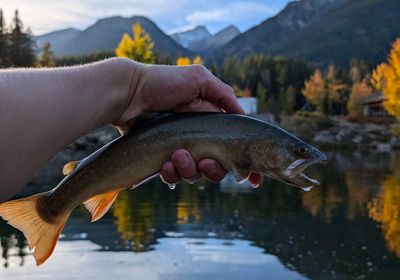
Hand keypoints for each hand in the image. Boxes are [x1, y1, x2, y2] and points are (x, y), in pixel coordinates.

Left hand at [115, 63, 262, 184]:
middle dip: (214, 169)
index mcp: (212, 124)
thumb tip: (243, 116)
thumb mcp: (199, 79)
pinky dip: (172, 174)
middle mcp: (199, 140)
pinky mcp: (162, 159)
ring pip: (196, 174)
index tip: (254, 180)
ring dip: (190, 169)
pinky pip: (173, 177)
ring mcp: (181, 150)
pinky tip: (165, 164)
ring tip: (177, 155)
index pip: (234, 149)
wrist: (130, 93)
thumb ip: (224, 95)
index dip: (245, 166)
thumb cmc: (164, 83)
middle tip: (206, 161)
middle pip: (217, 168)